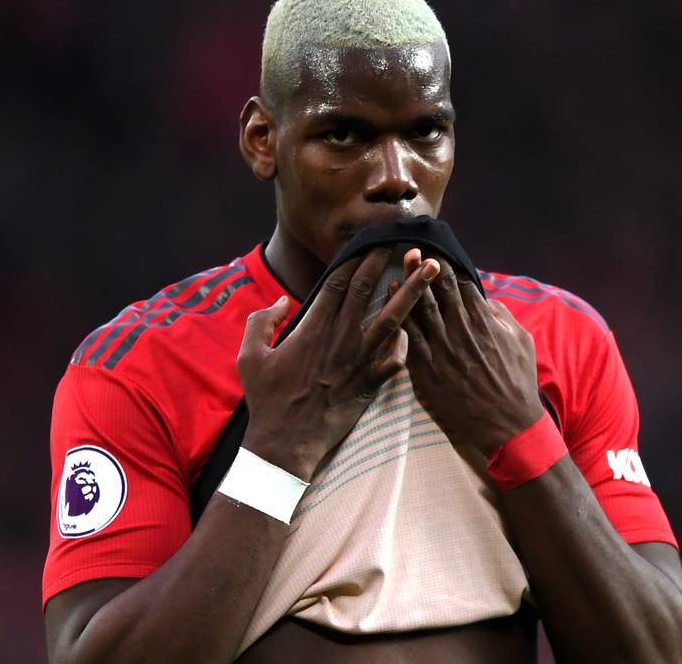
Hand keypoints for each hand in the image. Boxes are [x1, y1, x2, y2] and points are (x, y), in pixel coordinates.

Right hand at [236, 248, 440, 479]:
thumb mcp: (249, 355)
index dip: (356, 258)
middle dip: (387, 261)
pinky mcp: (370, 385)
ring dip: (413, 291)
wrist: (285, 442)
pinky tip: (418, 330)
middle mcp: (340, 338)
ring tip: (432, 270)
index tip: (370, 241)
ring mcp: (358, 361)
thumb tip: (282, 301)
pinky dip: (408, 345)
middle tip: (407, 240)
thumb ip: (262, 321)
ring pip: (393, 319)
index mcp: (312, 327)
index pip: (338, 282)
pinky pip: (397, 361)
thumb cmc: (266, 399)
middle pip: (368, 290)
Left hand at [399, 249, 544, 464]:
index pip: (462, 283)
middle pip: (437, 289)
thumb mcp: (521, 343)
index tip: (436, 251)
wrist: (506, 427)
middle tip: (412, 247)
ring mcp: (441, 349)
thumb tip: (487, 299)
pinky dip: (398, 314)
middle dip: (424, 266)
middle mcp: (460, 329)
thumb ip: (503, 317)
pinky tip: (389, 298)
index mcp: (484, 320)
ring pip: (420, 307)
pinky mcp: (426, 370)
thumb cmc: (517, 385)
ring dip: (408, 282)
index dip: (447, 265)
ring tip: (399, 261)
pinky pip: (407, 336)